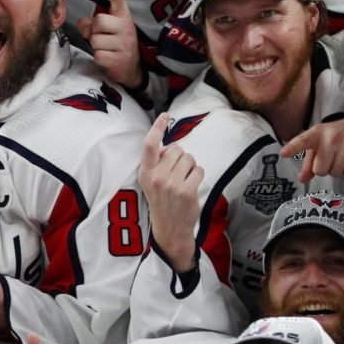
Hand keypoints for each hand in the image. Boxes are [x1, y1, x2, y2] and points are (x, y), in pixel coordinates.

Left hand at [78, 0, 141, 87]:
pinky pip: (98, 55)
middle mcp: (126, 29)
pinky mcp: (119, 59)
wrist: (131, 70)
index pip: (119, 0)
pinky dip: (98, 58)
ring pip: (95, 40)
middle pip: (98, 21)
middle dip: (94, 31)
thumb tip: (83, 24)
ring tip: (106, 50)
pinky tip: (107, 60)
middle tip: (102, 39)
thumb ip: (93, 24)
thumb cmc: (115, 46)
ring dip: (96, 47)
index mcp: (123, 19)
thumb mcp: (108, 32)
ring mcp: (124, 44)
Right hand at [138, 113, 202, 274]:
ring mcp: (172, 184)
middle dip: (180, 157)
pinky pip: (198, 170)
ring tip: (183, 181)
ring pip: (189, 158)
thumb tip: (170, 146)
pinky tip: (191, 186)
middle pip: (176, 149)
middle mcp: (156, 177)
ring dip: (190, 167)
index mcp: (145, 172)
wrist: (170, 228)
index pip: (149, 146)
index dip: (157, 128)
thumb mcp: (150, 181)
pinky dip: (198, 175)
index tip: (165, 115)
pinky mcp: (186, 190)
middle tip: (176, 174)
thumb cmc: (161, 200)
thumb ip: (157, 163)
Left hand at [280, 117, 343, 182]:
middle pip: (319, 170)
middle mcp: (331, 137)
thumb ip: (309, 162)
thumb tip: (302, 178)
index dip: (292, 148)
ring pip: (335, 173)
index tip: (283, 153)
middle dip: (324, 169)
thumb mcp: (320, 143)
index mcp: (317, 133)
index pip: (302, 141)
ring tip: (342, 158)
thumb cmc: (339, 135)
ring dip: (338, 170)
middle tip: (331, 159)